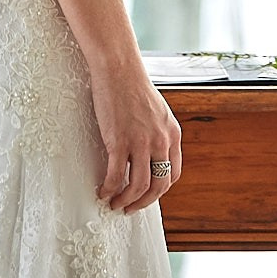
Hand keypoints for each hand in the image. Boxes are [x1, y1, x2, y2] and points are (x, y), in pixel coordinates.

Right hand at [91, 59, 182, 213]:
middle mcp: (161, 141)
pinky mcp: (120, 141)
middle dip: (143, 202)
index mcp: (173, 134)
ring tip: (113, 202)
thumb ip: (157, 134)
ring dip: (125, 200)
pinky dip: (109, 188)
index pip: (174, 174)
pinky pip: (116, 176)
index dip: (159, 191)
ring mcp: (141, 142)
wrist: (120, 69)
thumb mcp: (157, 113)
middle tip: (129, 208)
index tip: (146, 196)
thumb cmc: (134, 88)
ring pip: (139, 186)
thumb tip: (149, 156)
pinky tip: (102, 190)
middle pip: (159, 186)